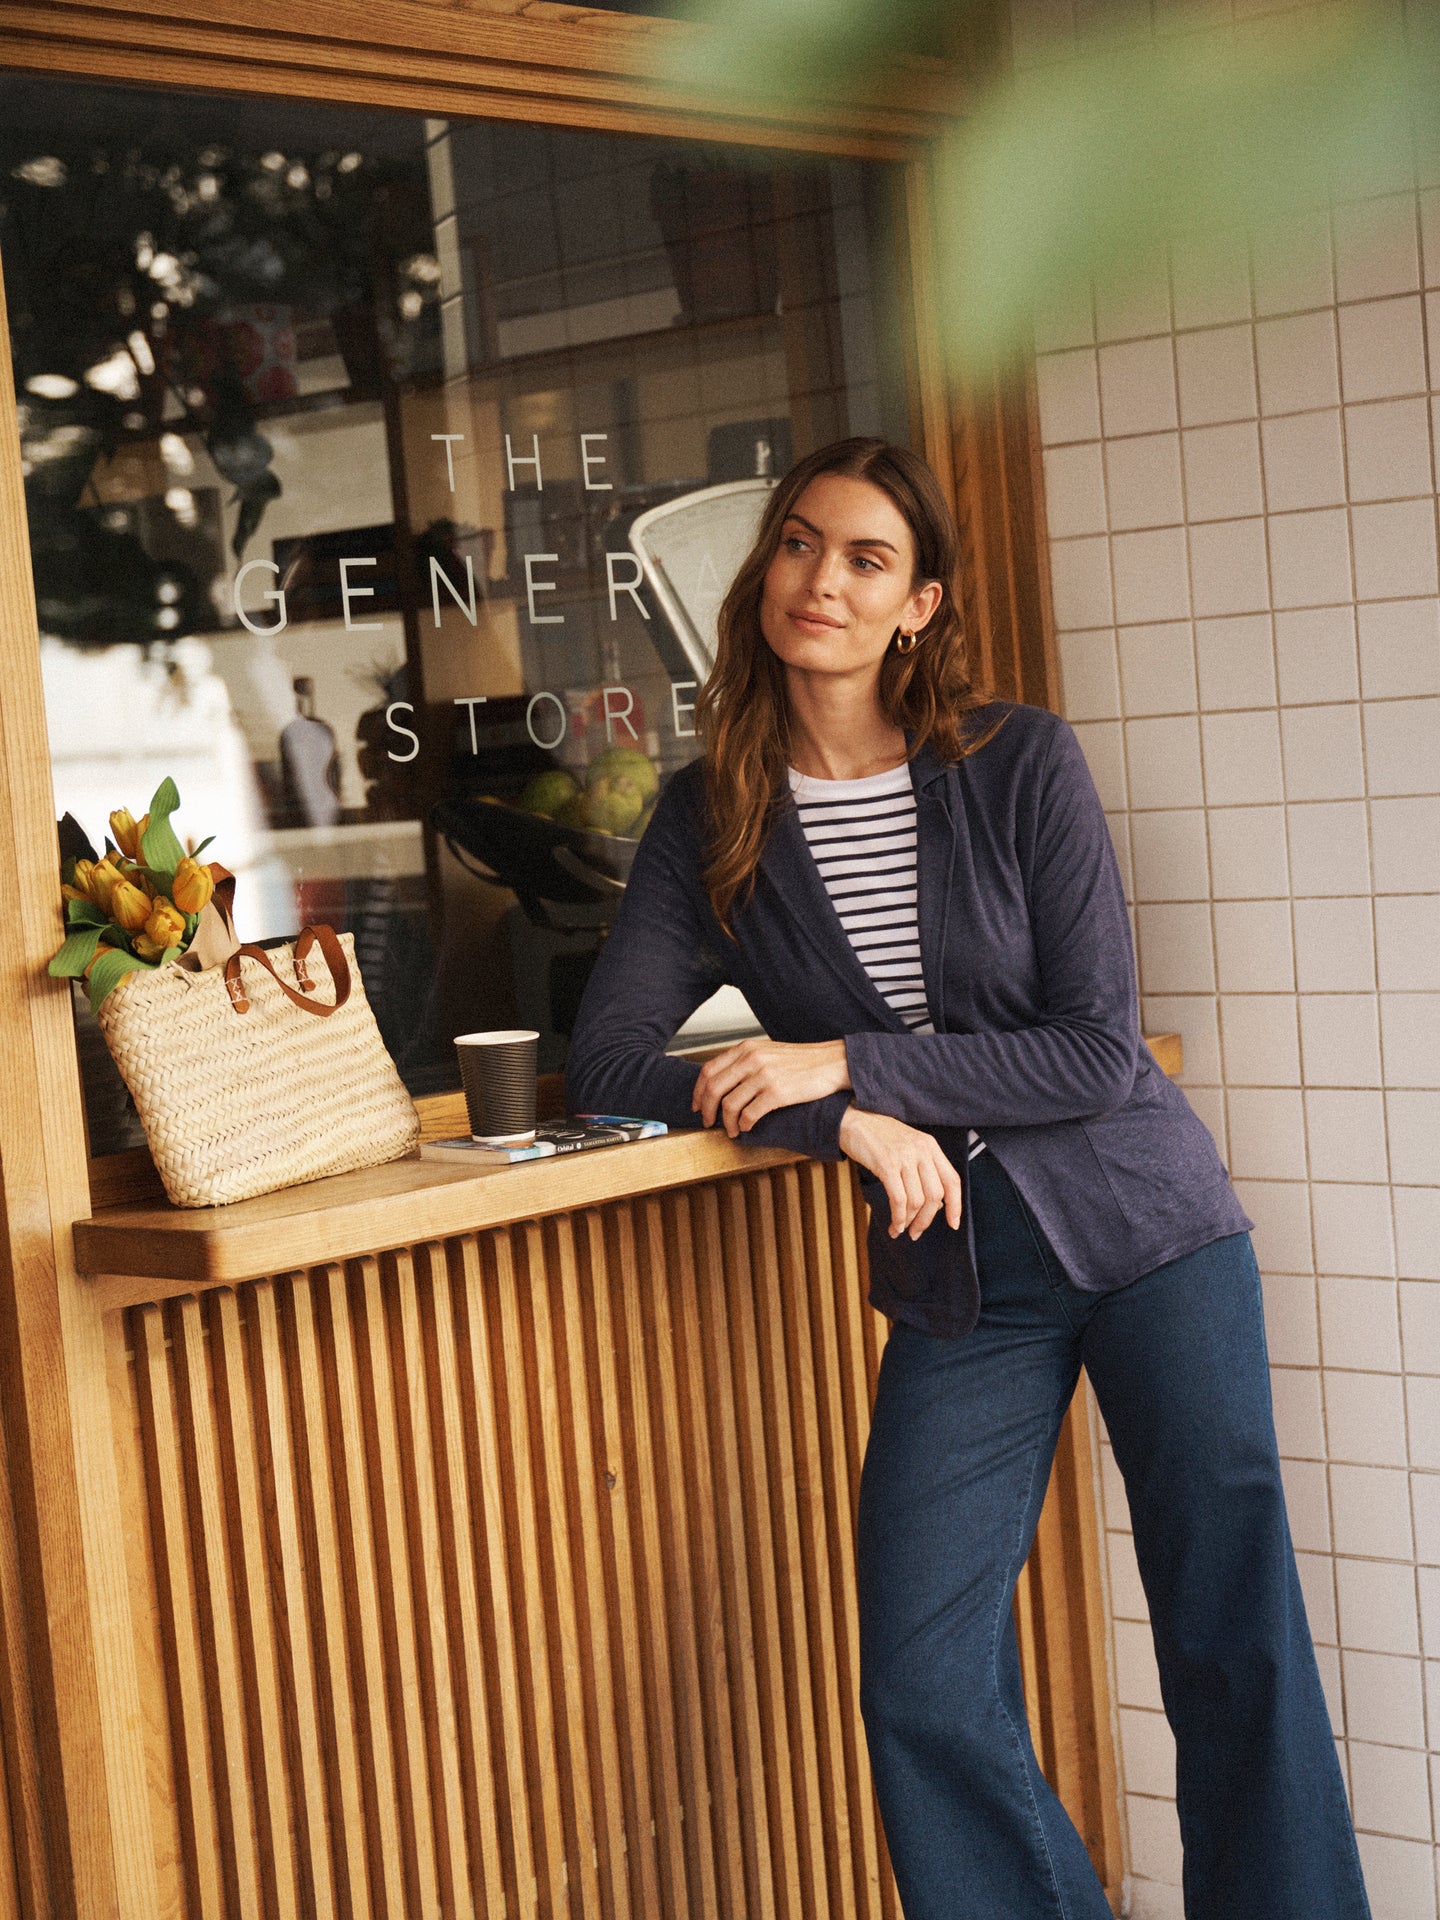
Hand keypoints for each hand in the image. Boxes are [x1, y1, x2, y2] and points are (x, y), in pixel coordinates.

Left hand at [692, 1037, 849, 1136]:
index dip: (698, 1091)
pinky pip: (749, 1114)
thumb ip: (746, 1061)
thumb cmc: (803, 1061)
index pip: (709, 1070)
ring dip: (726, 1122)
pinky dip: (743, 1125)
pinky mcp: (776, 1092)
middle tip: (707, 1122)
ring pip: (729, 1105)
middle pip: (713, 1088)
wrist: (833, 1063)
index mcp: (746, 1049)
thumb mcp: (769, 1052)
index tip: (696, 1105)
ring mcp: (763, 1075)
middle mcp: (751, 1059)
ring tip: (731, 1130)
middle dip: (706, 1109)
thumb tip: (725, 1082)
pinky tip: (746, 1129)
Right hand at [838, 1106, 963, 1239]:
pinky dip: (898, 1217)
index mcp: (930, 1146)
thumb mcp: (909, 1145)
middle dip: (926, 1220)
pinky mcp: (886, 1164)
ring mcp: (904, 1156)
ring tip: (900, 1229)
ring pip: (917, 1201)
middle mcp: (921, 1150)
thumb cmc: (879, 1136)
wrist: (852, 1119)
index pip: (952, 1180)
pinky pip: (898, 1199)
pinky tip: (893, 1224)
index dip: (955, 1205)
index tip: (953, 1224)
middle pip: (935, 1195)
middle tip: (916, 1233)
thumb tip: (934, 1204)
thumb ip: (923, 1168)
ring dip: (909, 1221)